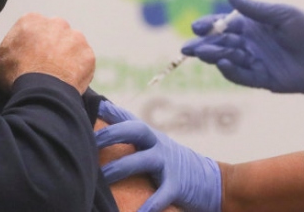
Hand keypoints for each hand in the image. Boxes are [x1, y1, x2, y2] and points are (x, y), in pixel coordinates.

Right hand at [0, 13, 94, 93]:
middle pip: (54, 32)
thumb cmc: (16, 76)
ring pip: (71, 44)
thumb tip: (4, 57)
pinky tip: (68, 80)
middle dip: (51, 45)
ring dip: (67, 55)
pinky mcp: (88, 54)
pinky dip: (78, 69)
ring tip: (58, 75)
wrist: (40, 92)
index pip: (32, 28)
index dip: (30, 43)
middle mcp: (56, 23)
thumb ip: (3, 54)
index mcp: (32, 20)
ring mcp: (75, 37)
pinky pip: (83, 60)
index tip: (28, 57)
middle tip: (45, 65)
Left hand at [94, 101, 220, 211]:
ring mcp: (169, 164)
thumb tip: (99, 137)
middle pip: (136, 130)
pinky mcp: (178, 186)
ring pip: (143, 161)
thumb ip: (134, 143)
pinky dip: (148, 205)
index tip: (90, 102)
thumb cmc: (175, 166)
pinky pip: (162, 195)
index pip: (129, 117)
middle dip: (112, 133)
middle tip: (88, 141)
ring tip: (99, 180)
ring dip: (120, 169)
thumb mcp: (156, 149)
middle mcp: (159, 145)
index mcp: (151, 137)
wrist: (215, 182)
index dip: (110, 109)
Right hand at [182, 0, 303, 99]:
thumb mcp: (281, 15)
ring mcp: (255, 62)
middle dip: (203, 45)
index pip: (224, 25)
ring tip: (202, 53)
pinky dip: (230, 70)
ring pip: (227, 59)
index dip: (209, 25)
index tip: (196, 26)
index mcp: (252, 26)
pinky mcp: (262, 79)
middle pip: (220, 44)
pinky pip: (241, 75)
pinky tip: (223, 63)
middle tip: (187, 47)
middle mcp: (250, 44)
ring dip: (213, 56)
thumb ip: (254, 9)